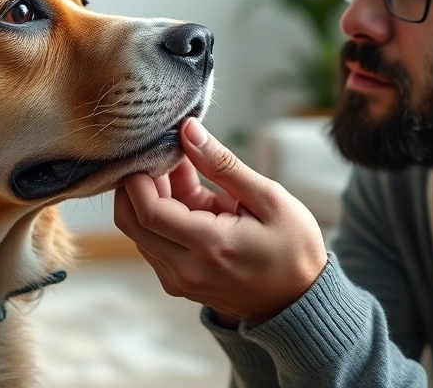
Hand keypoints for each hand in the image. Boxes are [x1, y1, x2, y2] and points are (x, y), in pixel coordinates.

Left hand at [114, 118, 327, 325]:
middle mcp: (186, 270)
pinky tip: (184, 194)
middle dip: (135, 185)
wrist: (301, 300)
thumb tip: (188, 131)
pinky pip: (154, 245)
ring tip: (178, 170)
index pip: (148, 212)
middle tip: (158, 156)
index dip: (138, 178)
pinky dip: (159, 217)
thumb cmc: (293, 247)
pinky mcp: (179, 283)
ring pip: (139, 233)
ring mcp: (179, 281)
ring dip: (148, 199)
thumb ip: (223, 165)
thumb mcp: (269, 198)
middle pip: (131, 223)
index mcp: (210, 247)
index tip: (151, 150)